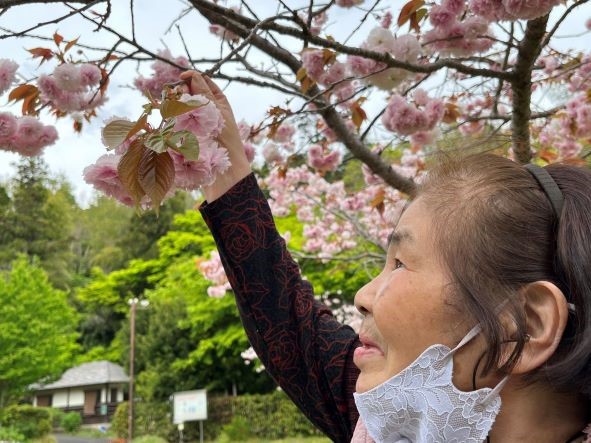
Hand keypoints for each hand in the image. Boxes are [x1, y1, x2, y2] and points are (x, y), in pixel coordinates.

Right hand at [179, 70, 250, 200]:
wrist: (221, 169)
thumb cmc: (225, 141)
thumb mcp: (216, 113)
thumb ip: (204, 94)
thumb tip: (193, 75)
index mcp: (217, 101)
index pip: (202, 81)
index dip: (192, 77)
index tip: (182, 78)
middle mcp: (204, 109)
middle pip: (188, 90)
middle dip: (182, 90)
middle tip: (179, 96)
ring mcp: (192, 120)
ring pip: (178, 102)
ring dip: (174, 102)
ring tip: (174, 107)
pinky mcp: (182, 132)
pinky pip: (173, 117)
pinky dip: (170, 114)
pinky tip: (168, 116)